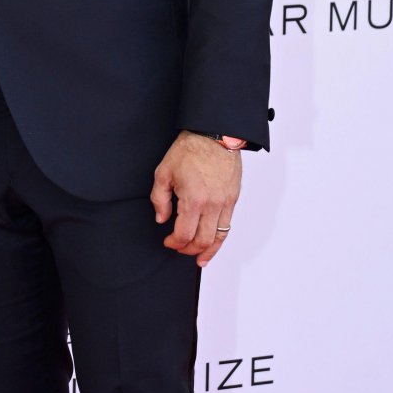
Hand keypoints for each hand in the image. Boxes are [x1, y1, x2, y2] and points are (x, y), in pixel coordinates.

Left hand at [151, 131, 240, 267]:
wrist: (215, 134)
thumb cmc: (190, 149)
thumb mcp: (164, 172)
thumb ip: (160, 199)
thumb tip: (161, 218)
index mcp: (193, 200)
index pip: (184, 234)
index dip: (174, 243)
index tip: (168, 241)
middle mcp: (212, 205)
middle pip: (203, 240)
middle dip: (189, 250)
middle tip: (180, 249)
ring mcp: (226, 202)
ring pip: (219, 236)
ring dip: (208, 250)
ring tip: (200, 258)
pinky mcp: (233, 198)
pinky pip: (228, 225)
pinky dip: (220, 238)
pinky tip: (213, 243)